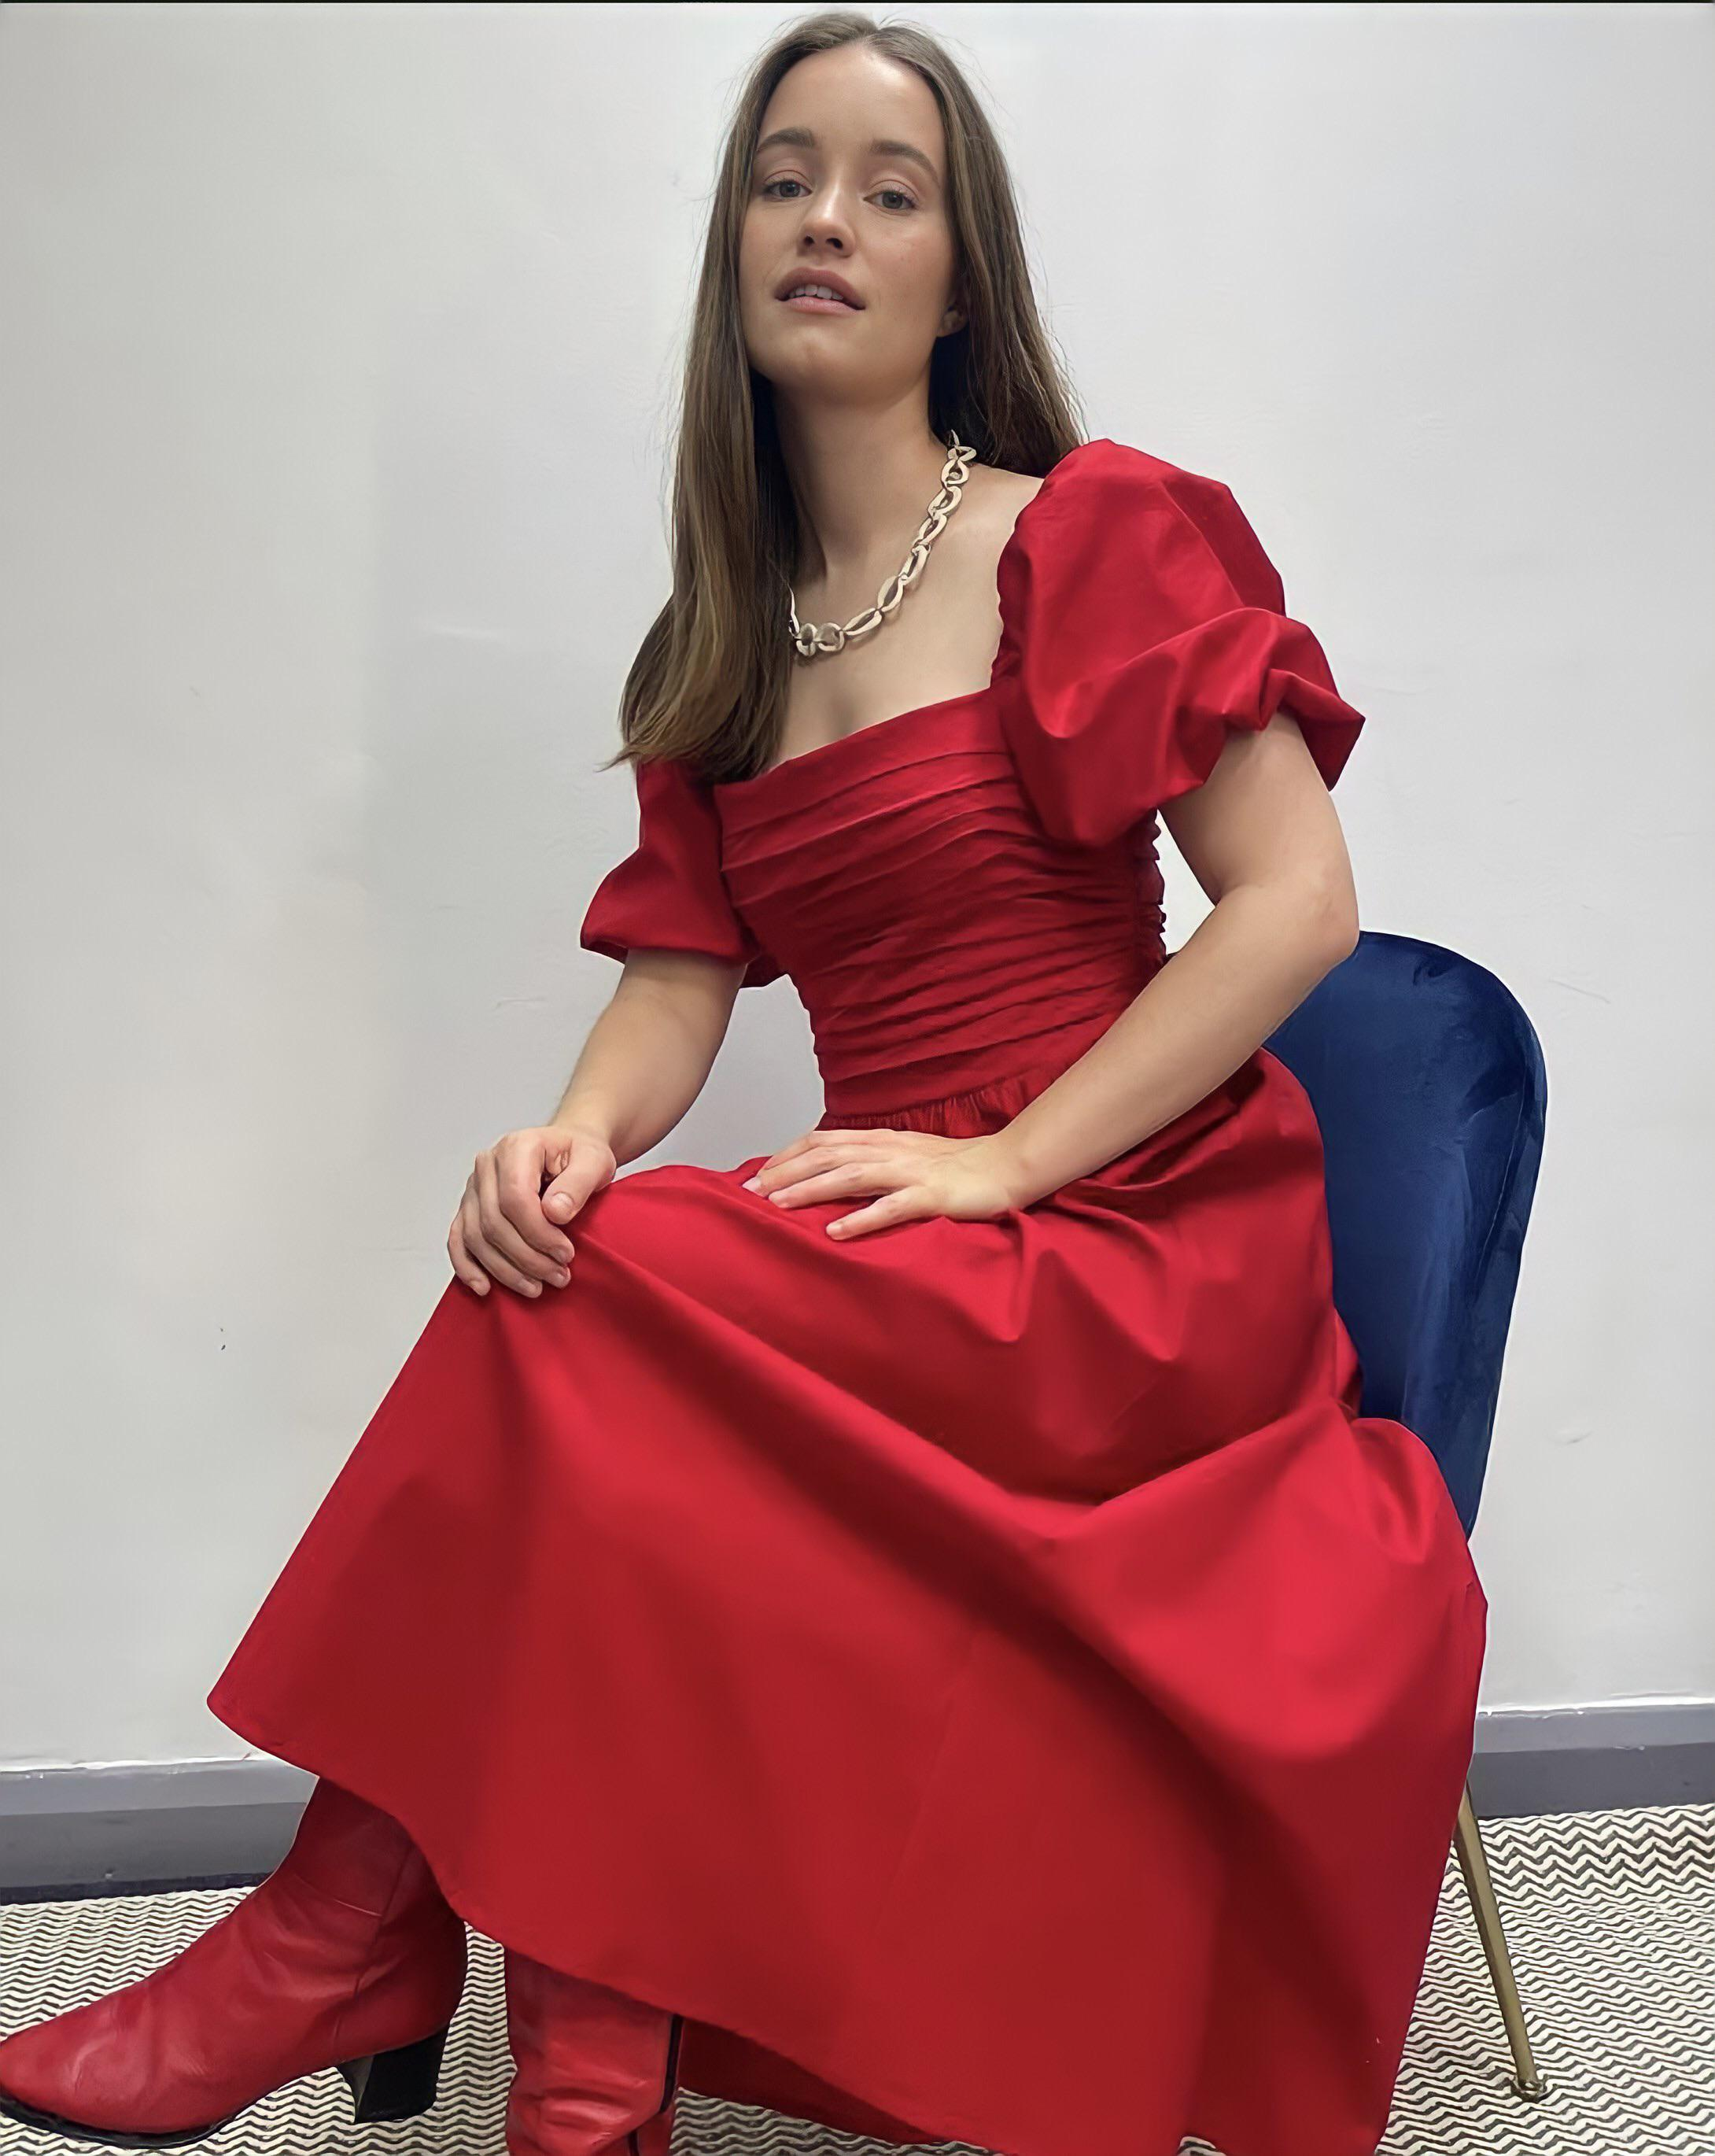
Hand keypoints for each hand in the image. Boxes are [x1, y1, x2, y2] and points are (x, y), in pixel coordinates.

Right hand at [449, 1122, 616, 1297]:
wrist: (567, 1150)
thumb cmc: (580, 1155)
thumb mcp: (594, 1162)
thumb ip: (578, 1184)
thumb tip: (554, 1213)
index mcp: (516, 1148)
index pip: (515, 1199)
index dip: (539, 1233)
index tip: (566, 1254)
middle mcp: (487, 1166)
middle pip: (494, 1223)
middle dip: (527, 1258)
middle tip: (558, 1276)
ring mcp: (474, 1187)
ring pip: (476, 1237)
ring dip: (505, 1269)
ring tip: (537, 1287)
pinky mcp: (469, 1207)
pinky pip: (458, 1239)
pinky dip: (467, 1266)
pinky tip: (484, 1287)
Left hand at [742, 1128, 1024, 1240]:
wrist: (1007, 1166)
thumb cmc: (956, 1168)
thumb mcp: (906, 1157)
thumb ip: (871, 1162)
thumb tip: (831, 1174)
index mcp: (882, 1140)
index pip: (823, 1140)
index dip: (787, 1155)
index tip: (757, 1174)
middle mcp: (890, 1151)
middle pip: (827, 1155)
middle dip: (785, 1172)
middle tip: (750, 1193)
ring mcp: (910, 1172)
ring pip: (850, 1176)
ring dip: (810, 1189)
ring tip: (778, 1205)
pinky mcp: (931, 1196)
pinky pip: (891, 1207)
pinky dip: (861, 1218)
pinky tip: (836, 1231)